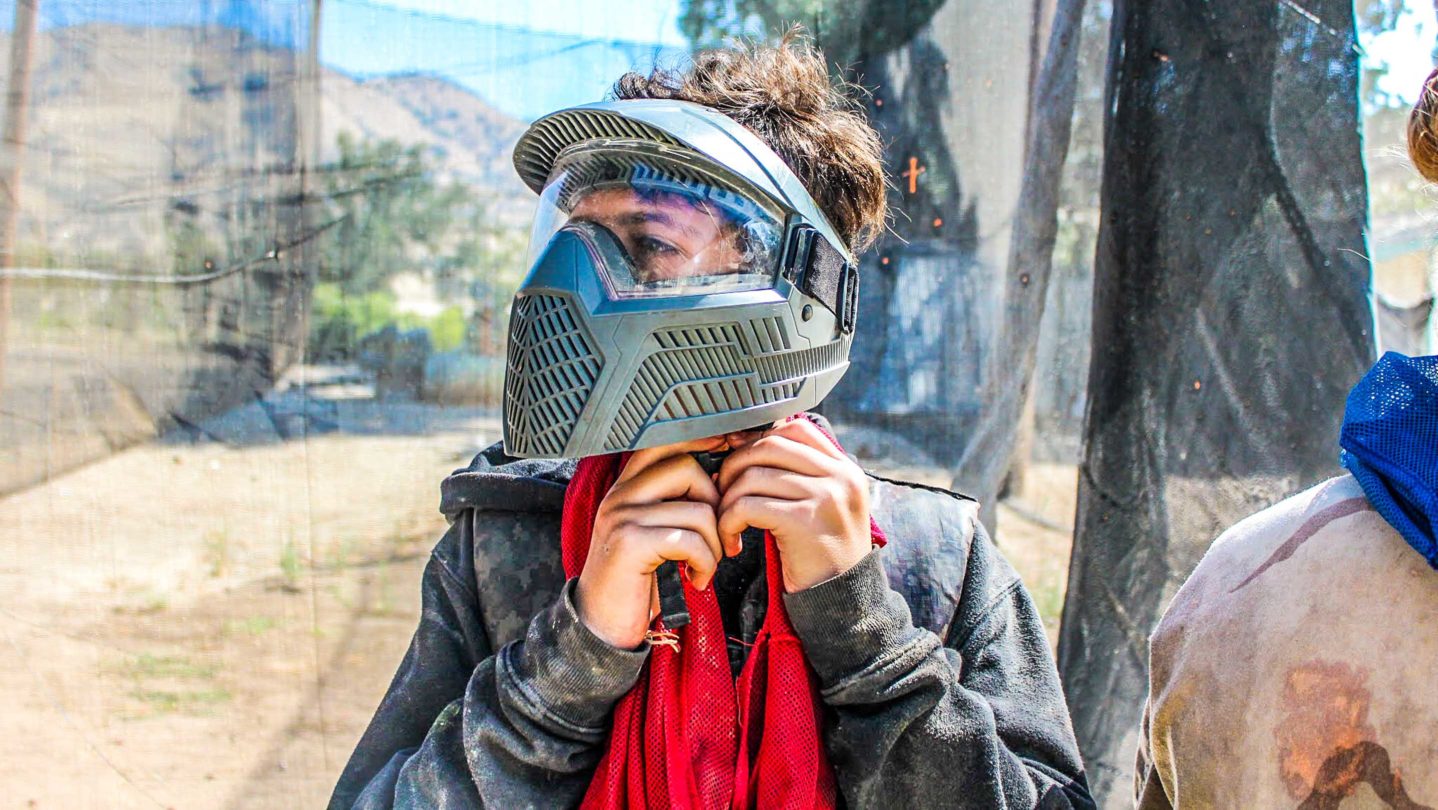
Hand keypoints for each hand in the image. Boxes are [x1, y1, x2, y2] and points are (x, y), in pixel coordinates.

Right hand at [574, 437, 731, 649]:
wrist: (602, 623)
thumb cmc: (637, 577)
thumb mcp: (653, 531)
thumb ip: (675, 501)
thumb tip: (722, 474)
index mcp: (627, 486)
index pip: (665, 441)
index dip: (701, 440)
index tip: (728, 449)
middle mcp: (620, 494)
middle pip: (688, 468)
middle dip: (716, 504)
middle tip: (719, 539)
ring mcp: (622, 516)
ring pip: (697, 510)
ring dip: (714, 545)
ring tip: (704, 566)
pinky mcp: (630, 543)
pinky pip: (690, 541)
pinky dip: (704, 564)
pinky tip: (696, 580)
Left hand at [717, 419, 870, 592]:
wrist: (842, 603)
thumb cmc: (821, 556)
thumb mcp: (823, 507)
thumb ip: (799, 475)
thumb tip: (744, 443)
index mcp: (844, 468)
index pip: (796, 428)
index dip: (759, 438)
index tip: (738, 461)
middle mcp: (840, 476)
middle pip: (770, 445)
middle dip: (735, 466)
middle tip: (722, 494)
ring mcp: (825, 496)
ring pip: (753, 476)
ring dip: (728, 501)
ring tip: (728, 524)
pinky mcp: (804, 521)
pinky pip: (748, 506)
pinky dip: (729, 523)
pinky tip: (733, 542)